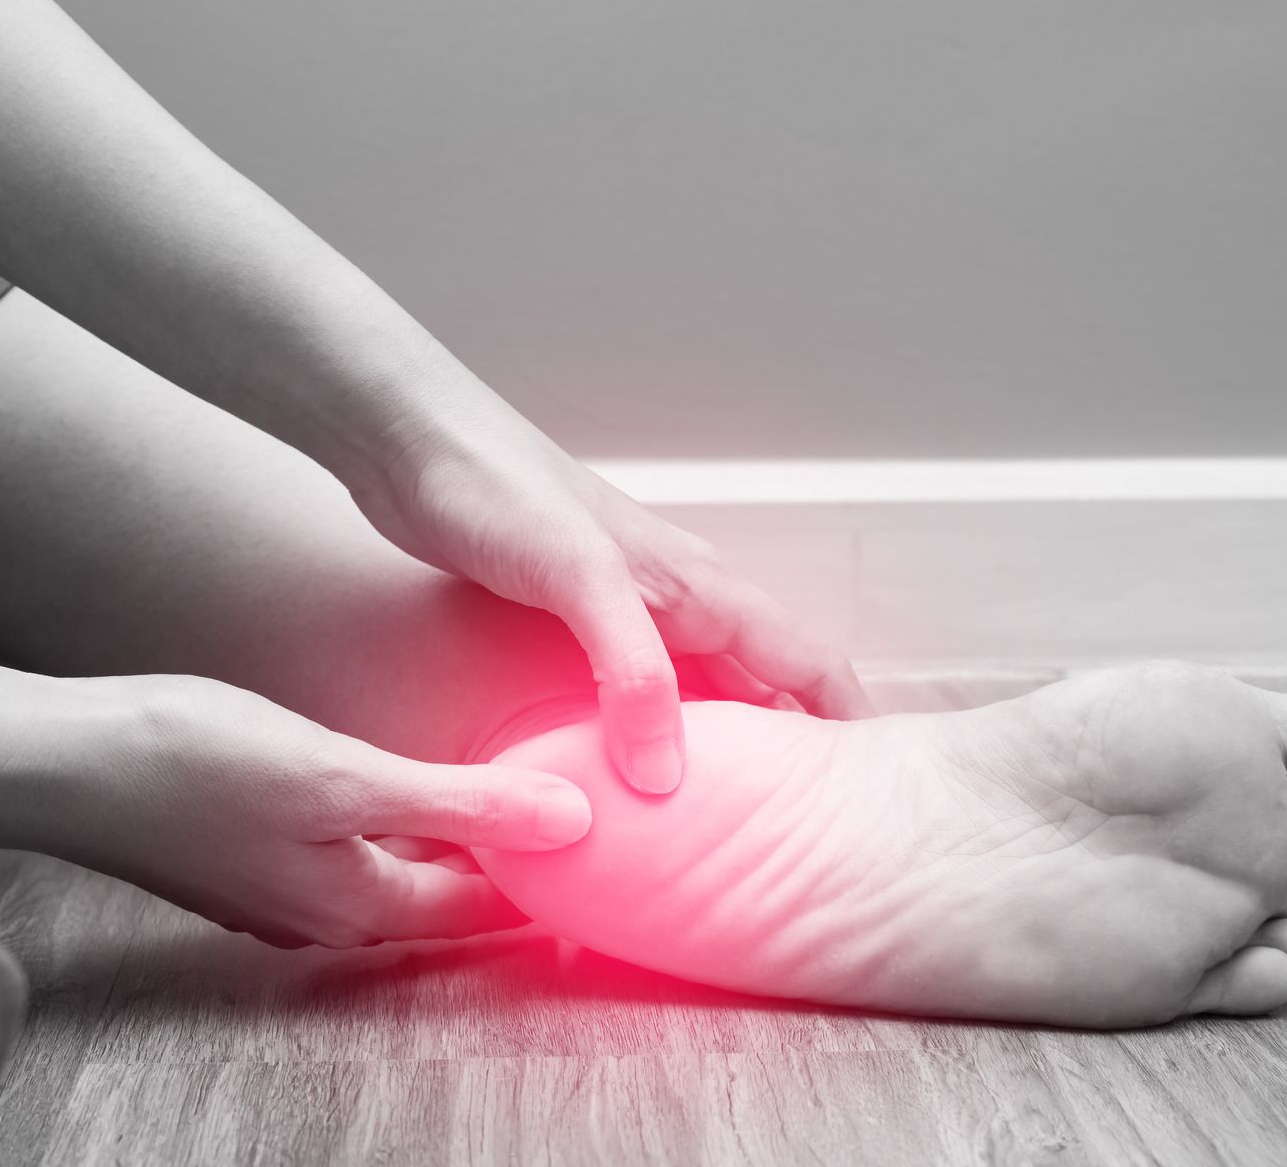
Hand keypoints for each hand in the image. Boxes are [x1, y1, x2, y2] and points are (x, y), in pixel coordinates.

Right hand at [46, 675, 593, 947]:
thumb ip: (459, 804)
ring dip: (450, 837)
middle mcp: (327, 914)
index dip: (550, 875)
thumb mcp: (343, 777)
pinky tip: (397, 779)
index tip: (607, 837)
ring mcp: (284, 889)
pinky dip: (393, 821)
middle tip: (568, 797)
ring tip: (502, 782)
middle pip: (445, 895)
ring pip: (397, 872)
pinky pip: (350, 851)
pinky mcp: (252, 854)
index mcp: (359, 904)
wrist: (63, 762)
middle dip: (505, 855)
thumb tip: (572, 823)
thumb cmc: (193, 763)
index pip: (486, 909)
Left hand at [346, 397, 873, 794]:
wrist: (415, 445)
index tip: (872, 805)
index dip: (849, 728)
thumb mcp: (579, 579)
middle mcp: (676, 603)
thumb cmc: (500, 490)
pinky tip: (616, 792)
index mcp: (700, 587)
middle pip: (760, 693)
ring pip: (697, 700)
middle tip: (797, 842)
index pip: (808, 663)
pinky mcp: (567, 628)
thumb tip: (669, 777)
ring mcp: (624, 616)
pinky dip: (641, 745)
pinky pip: (629, 700)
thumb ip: (631, 671)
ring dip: (712, 759)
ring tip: (715, 837)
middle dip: (786, 761)